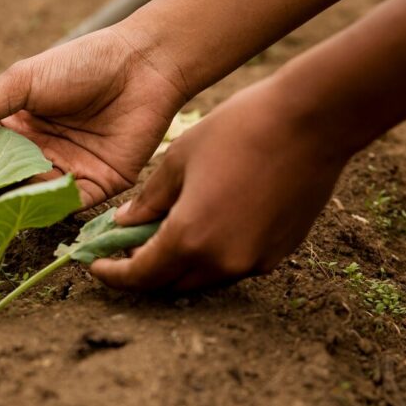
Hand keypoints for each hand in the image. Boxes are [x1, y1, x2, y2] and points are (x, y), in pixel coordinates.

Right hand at [0, 24, 188, 206]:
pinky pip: (68, 205)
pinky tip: (29, 209)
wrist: (141, 64)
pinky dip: (48, 209)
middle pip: (4, 184)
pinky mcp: (99, 185)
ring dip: (12, 206)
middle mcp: (40, 153)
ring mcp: (68, 170)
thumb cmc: (81, 63)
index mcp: (18, 128)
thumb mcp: (21, 82)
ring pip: (32, 198)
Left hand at [90, 76, 349, 290]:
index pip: (141, 275)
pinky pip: (235, 264)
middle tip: (124, 250)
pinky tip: (205, 226)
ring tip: (162, 235)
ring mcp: (256, 261)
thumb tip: (123, 224)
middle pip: (172, 284)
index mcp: (191, 238)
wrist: (311, 121)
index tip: (95, 266)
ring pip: (204, 278)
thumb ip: (148, 200)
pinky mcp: (280, 253)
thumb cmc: (239, 129)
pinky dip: (212, 255)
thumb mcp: (179, 159)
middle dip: (143, 272)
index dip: (113, 274)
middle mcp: (223, 261)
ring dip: (179, 264)